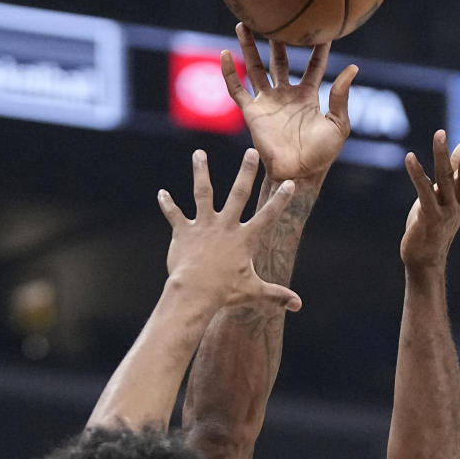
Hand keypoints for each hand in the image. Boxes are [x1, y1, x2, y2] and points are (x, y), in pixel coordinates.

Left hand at [158, 148, 301, 313]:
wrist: (194, 292)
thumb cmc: (224, 293)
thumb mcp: (253, 292)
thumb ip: (276, 296)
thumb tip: (298, 306)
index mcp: (244, 238)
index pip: (267, 216)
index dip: (280, 200)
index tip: (289, 183)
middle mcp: (225, 226)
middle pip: (238, 194)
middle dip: (246, 172)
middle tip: (251, 152)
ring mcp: (203, 226)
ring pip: (203, 193)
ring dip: (201, 172)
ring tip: (199, 154)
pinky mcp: (183, 232)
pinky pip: (174, 215)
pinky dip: (167, 205)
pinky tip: (161, 194)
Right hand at [220, 23, 358, 181]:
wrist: (298, 174)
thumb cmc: (322, 155)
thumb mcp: (339, 125)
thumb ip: (342, 97)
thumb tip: (352, 68)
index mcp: (308, 96)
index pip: (313, 64)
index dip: (317, 46)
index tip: (320, 23)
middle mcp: (286, 94)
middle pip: (280, 59)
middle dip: (278, 37)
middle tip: (276, 13)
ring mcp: (268, 102)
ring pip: (255, 67)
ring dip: (249, 47)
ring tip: (244, 23)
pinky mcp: (252, 113)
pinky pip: (237, 89)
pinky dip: (229, 72)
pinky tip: (225, 53)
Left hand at [400, 105, 459, 270]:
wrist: (425, 259)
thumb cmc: (433, 222)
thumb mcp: (446, 193)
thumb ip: (454, 171)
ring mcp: (447, 208)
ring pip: (447, 177)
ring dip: (442, 154)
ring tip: (439, 132)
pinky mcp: (430, 218)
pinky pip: (424, 192)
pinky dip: (417, 174)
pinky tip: (409, 157)